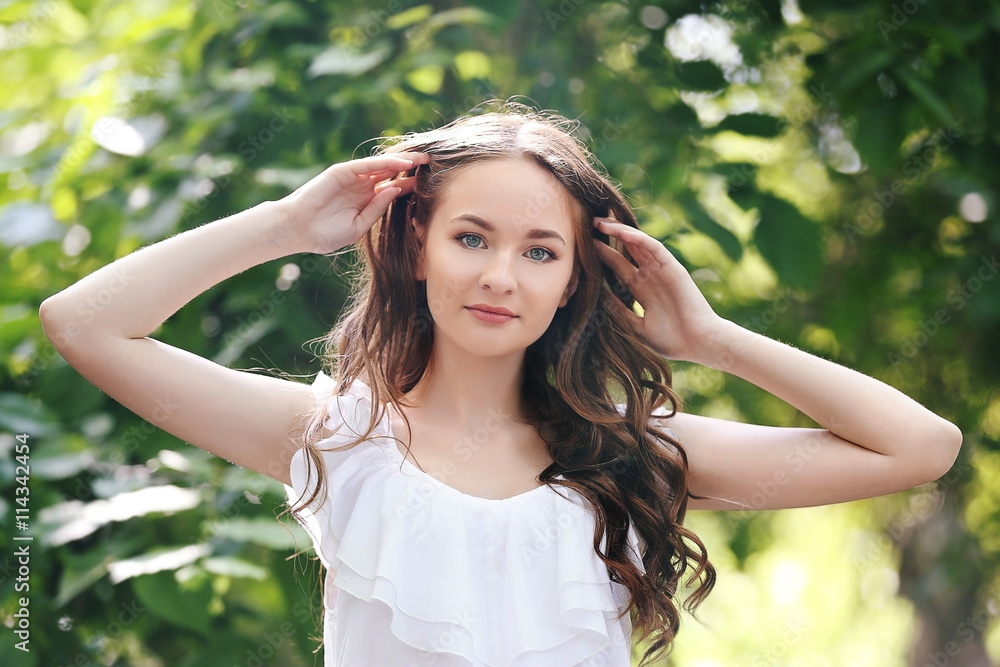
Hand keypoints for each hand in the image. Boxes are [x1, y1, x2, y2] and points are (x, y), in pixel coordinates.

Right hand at [274, 151, 429, 254]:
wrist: (297, 231)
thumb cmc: (325, 234)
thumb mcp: (358, 226)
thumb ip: (377, 209)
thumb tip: (397, 191)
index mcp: (367, 200)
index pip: (394, 188)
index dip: (412, 185)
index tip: (432, 184)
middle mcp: (362, 186)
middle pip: (391, 173)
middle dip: (411, 169)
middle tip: (434, 164)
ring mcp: (352, 178)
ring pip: (381, 166)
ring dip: (402, 162)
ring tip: (423, 160)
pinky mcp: (341, 172)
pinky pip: (365, 165)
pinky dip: (383, 163)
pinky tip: (401, 163)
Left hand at [592, 217, 730, 363]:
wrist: (698, 343)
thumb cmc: (671, 340)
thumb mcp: (636, 326)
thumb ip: (619, 311)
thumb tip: (599, 297)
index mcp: (643, 290)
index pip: (619, 267)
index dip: (603, 255)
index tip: (583, 248)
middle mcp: (651, 276)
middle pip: (626, 250)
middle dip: (607, 238)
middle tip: (587, 225)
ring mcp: (662, 270)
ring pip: (638, 244)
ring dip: (619, 231)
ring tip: (598, 222)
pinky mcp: (673, 267)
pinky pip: (654, 248)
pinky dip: (638, 238)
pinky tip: (620, 231)